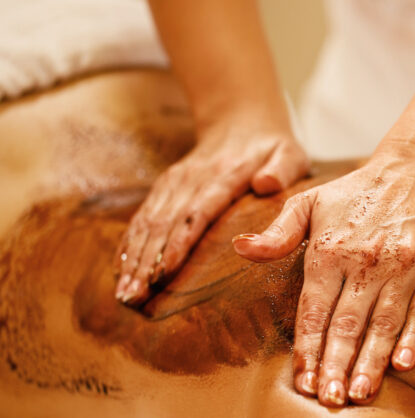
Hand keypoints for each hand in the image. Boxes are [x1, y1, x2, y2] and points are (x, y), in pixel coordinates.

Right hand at [115, 113, 308, 303]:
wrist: (242, 119)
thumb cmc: (272, 146)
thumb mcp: (289, 153)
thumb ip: (283, 168)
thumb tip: (266, 183)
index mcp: (222, 175)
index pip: (195, 214)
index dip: (177, 245)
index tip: (162, 274)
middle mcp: (191, 178)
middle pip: (163, 225)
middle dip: (146, 263)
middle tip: (134, 298)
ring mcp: (174, 182)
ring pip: (147, 224)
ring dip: (133, 259)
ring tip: (124, 294)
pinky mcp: (165, 186)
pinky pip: (142, 217)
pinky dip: (130, 244)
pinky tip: (121, 270)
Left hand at [233, 145, 414, 405]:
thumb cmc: (360, 193)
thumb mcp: (310, 202)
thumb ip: (278, 232)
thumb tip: (241, 249)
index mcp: (331, 250)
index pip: (314, 310)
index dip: (308, 348)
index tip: (302, 382)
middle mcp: (367, 261)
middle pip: (347, 324)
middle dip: (336, 366)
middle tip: (328, 400)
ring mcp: (406, 266)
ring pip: (384, 323)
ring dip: (371, 362)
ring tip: (360, 393)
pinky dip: (413, 339)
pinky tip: (403, 364)